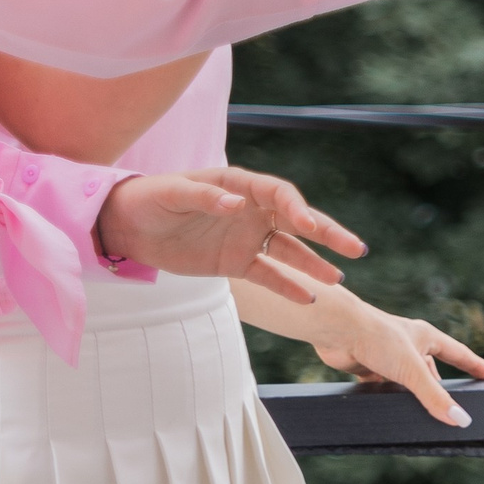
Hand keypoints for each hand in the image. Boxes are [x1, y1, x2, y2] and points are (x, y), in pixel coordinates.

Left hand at [98, 167, 364, 300]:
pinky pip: (268, 275)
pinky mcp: (236, 262)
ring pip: (289, 250)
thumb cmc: (150, 198)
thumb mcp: (173, 193)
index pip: (279, 194)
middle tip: (354, 248)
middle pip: (296, 221)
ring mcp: (246, 237)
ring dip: (314, 263)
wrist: (129, 225)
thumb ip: (205, 197)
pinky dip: (287, 286)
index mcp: (240, 185)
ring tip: (339, 278)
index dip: (297, 208)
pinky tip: (307, 298)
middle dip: (326, 233)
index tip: (311, 226)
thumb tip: (237, 205)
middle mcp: (251, 210)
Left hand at [306, 288, 483, 428]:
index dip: (476, 367)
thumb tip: (460, 419)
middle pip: (433, 372)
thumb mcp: (412, 369)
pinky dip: (390, 398)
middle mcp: (410, 345)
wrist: (337, 330)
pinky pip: (386, 388)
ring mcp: (389, 357)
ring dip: (414, 396)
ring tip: (423, 416)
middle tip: (455, 410)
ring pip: (408, 382)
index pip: (460, 354)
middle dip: (441, 390)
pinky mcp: (370, 367)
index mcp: (426, 337)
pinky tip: (392, 409)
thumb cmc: (377, 336)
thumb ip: (435, 396)